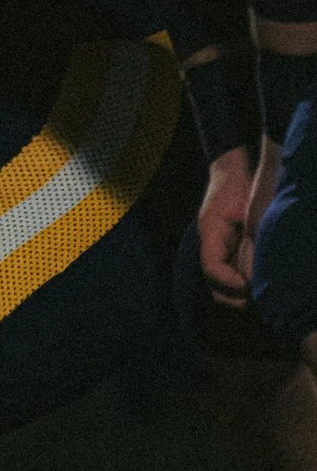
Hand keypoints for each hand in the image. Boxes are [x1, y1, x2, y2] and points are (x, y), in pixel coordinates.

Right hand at [199, 145, 257, 303]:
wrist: (232, 169)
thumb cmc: (238, 184)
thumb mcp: (245, 210)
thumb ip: (250, 239)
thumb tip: (256, 270)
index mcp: (210, 234)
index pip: (212, 269)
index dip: (230, 283)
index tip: (251, 287)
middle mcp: (210, 245)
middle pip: (214, 284)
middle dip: (234, 296)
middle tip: (259, 300)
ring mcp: (217, 248)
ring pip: (221, 283)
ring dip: (239, 293)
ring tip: (261, 296)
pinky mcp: (227, 248)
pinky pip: (231, 273)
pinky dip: (243, 283)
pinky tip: (260, 284)